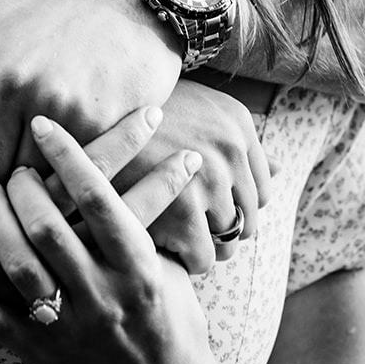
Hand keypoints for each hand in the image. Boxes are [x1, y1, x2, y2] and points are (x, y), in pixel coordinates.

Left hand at [0, 0, 183, 194]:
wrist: (131, 4)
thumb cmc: (40, 12)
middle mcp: (9, 83)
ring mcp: (56, 106)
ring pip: (18, 187)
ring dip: (17, 196)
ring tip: (20, 186)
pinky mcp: (99, 127)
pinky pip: (64, 185)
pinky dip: (58, 191)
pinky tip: (58, 180)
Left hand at [0, 118, 231, 363]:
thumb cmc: (174, 328)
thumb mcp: (172, 271)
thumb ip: (152, 222)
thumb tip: (171, 157)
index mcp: (140, 271)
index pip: (101, 200)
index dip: (71, 155)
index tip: (45, 123)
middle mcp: (104, 299)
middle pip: (51, 228)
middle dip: (25, 186)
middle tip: (14, 163)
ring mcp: (69, 331)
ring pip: (19, 266)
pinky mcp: (41, 358)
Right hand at [113, 79, 273, 273]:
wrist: (83, 104)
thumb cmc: (132, 113)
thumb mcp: (190, 112)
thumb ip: (233, 142)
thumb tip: (281, 168)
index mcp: (237, 121)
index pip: (260, 190)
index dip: (229, 205)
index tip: (199, 208)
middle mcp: (231, 147)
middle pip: (247, 219)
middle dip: (217, 229)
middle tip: (181, 226)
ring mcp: (208, 179)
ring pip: (227, 243)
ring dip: (199, 246)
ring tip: (166, 237)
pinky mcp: (182, 211)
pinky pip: (202, 258)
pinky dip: (182, 260)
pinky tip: (155, 244)